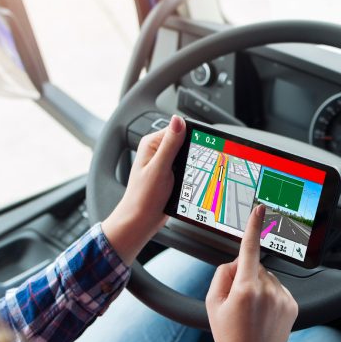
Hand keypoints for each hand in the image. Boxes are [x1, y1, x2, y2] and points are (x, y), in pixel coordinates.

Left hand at [102, 115, 185, 263]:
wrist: (141, 221)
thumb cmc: (143, 197)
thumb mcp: (159, 168)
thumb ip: (170, 144)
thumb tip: (178, 120)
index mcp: (151, 143)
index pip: (177, 129)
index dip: (191, 136)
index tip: (200, 148)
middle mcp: (157, 151)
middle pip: (184, 142)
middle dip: (192, 152)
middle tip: (192, 166)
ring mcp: (164, 163)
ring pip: (187, 156)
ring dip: (192, 164)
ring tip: (188, 176)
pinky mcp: (170, 174)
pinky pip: (185, 167)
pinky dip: (190, 173)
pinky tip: (189, 181)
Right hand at [207, 204, 298, 341]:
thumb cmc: (228, 336)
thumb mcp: (211, 304)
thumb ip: (222, 275)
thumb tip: (236, 262)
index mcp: (245, 288)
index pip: (250, 249)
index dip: (254, 226)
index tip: (261, 209)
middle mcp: (267, 290)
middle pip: (255, 268)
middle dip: (245, 277)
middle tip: (237, 303)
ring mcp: (282, 298)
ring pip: (268, 279)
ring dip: (259, 288)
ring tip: (251, 314)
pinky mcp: (293, 306)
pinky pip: (279, 291)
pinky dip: (271, 298)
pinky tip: (263, 317)